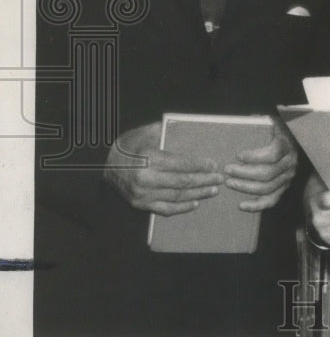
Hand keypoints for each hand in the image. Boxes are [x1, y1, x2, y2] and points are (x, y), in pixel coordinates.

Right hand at [104, 121, 223, 215]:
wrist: (103, 165)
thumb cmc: (129, 145)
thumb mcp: (146, 132)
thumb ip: (165, 131)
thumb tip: (187, 127)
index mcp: (150, 159)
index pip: (182, 164)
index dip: (201, 165)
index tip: (214, 165)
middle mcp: (147, 179)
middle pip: (183, 182)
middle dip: (204, 180)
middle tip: (219, 179)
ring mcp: (143, 194)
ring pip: (176, 197)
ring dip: (197, 194)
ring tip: (213, 190)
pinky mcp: (140, 204)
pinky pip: (164, 209)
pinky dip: (181, 207)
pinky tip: (195, 203)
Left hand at [222, 127, 297, 211]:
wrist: (295, 139)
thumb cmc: (279, 129)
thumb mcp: (274, 120)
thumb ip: (265, 119)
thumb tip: (256, 116)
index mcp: (287, 145)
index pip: (272, 154)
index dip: (254, 157)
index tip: (238, 155)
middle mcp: (290, 163)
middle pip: (267, 173)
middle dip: (244, 173)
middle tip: (227, 170)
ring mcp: (288, 177)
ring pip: (267, 188)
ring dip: (245, 187)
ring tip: (229, 182)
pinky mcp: (284, 187)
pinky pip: (271, 201)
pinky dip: (257, 205)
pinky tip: (241, 205)